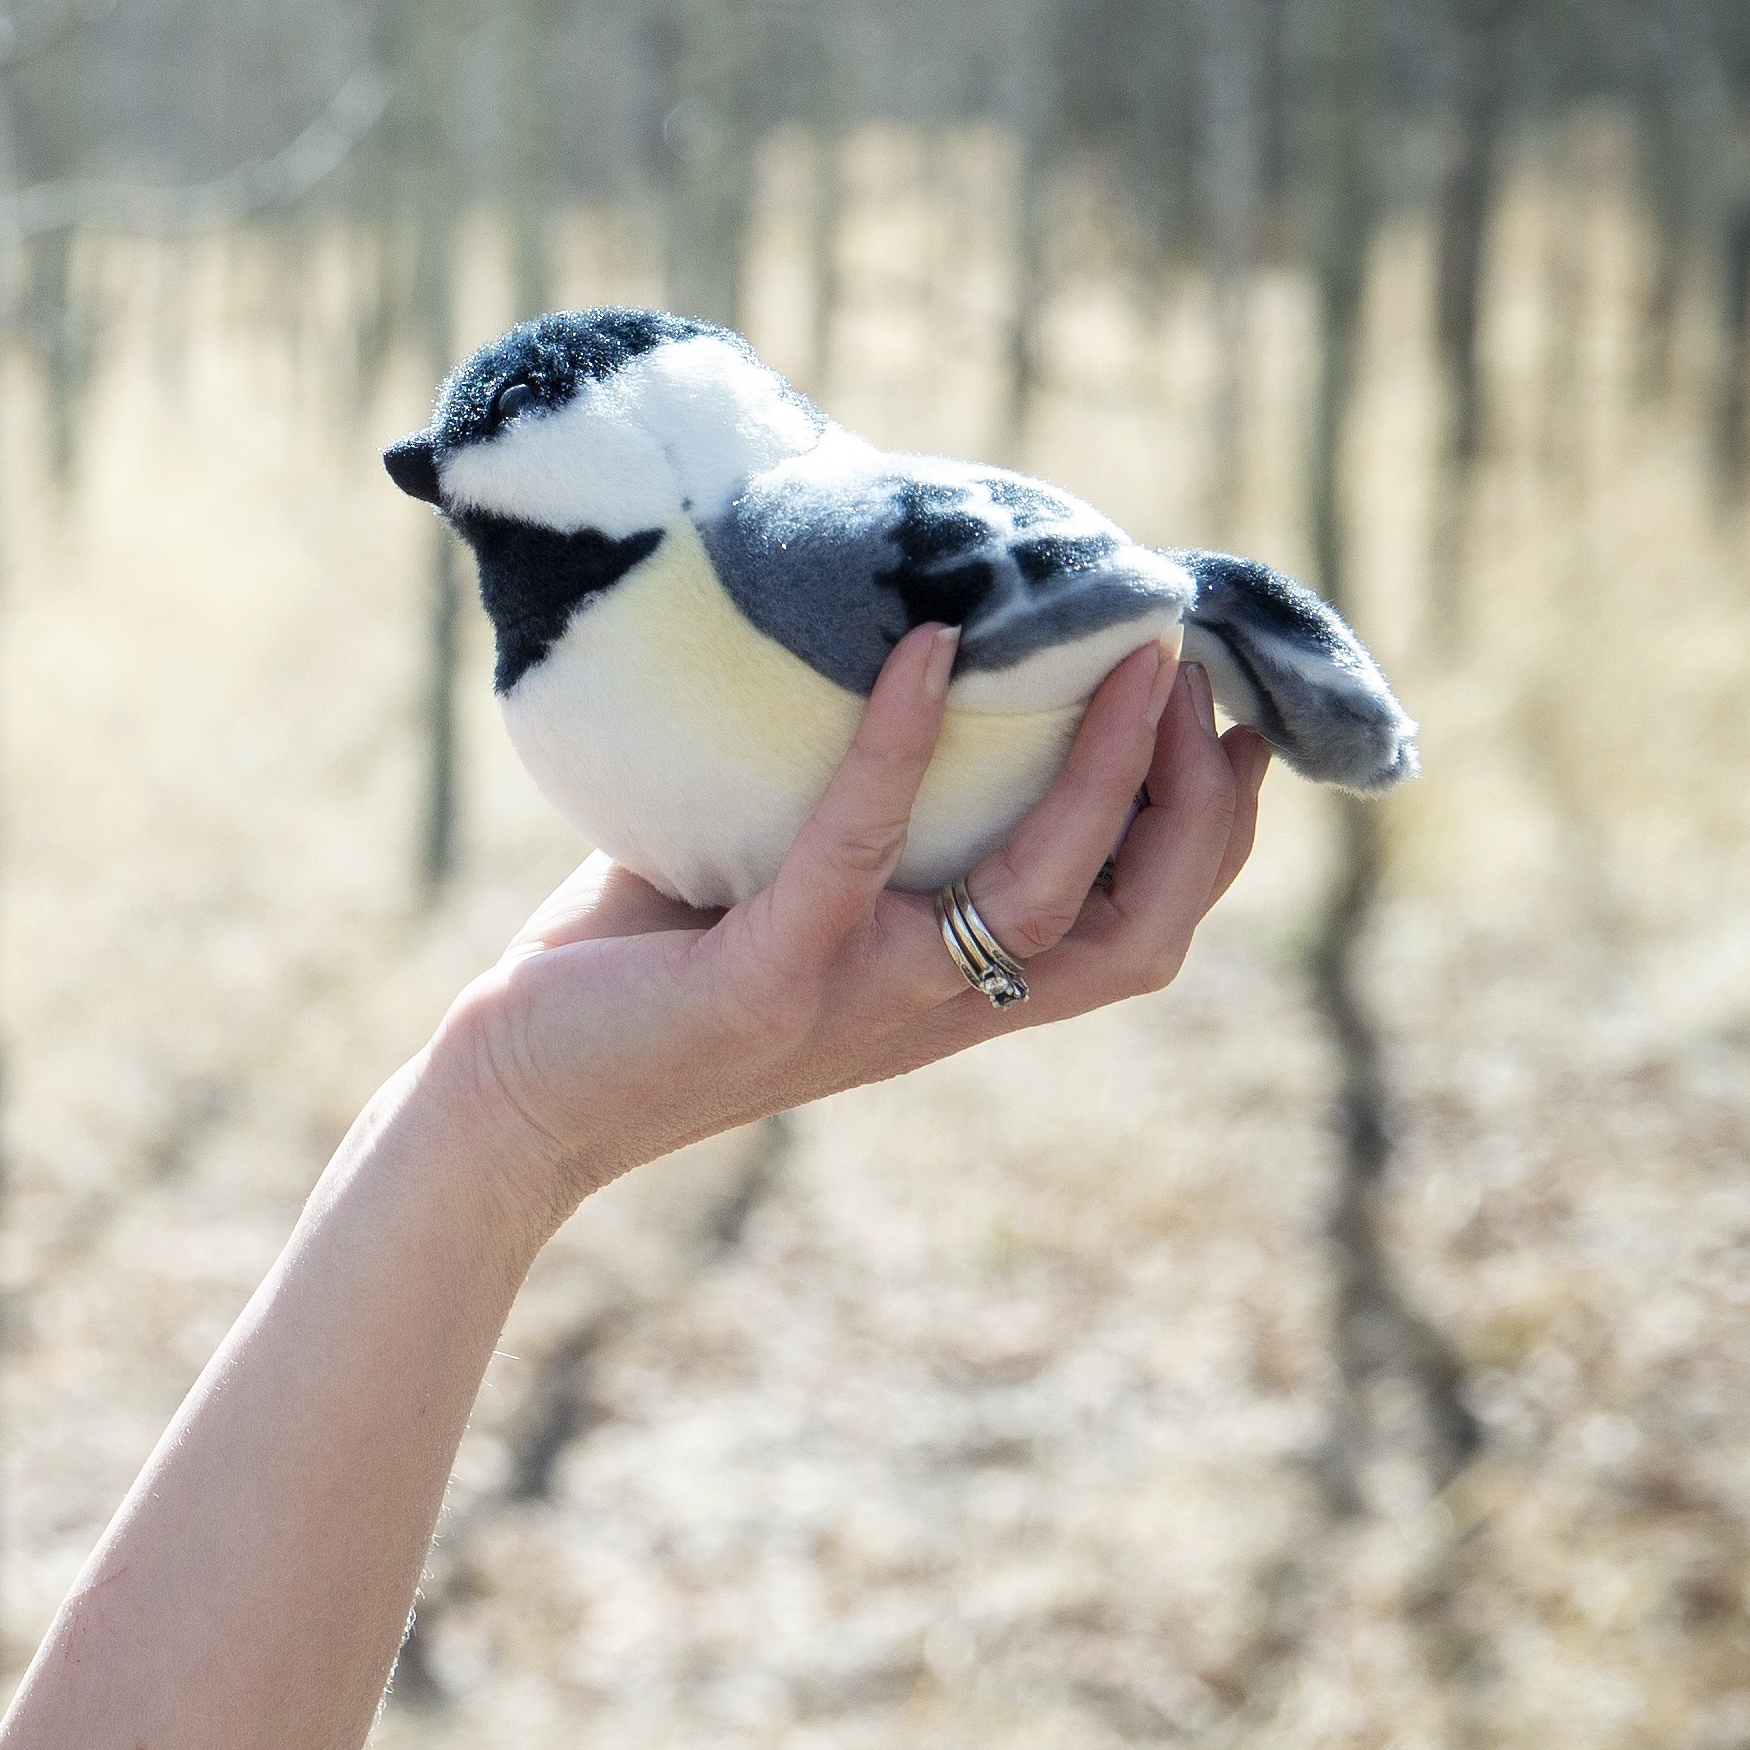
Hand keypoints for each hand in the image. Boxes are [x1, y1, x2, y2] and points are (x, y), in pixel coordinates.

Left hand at [426, 624, 1274, 1217]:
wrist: (510, 1101)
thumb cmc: (628, 977)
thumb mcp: (766, 881)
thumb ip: (838, 802)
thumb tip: (884, 648)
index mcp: (949, 989)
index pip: (1136, 929)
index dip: (1210, 835)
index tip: (1239, 720)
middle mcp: (930, 1007)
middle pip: (1140, 931)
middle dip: (1198, 808)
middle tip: (1198, 679)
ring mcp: (857, 1002)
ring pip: (1043, 904)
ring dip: (1102, 774)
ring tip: (1125, 658)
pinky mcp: (765, 986)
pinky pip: (855, 852)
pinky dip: (900, 746)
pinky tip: (925, 653)